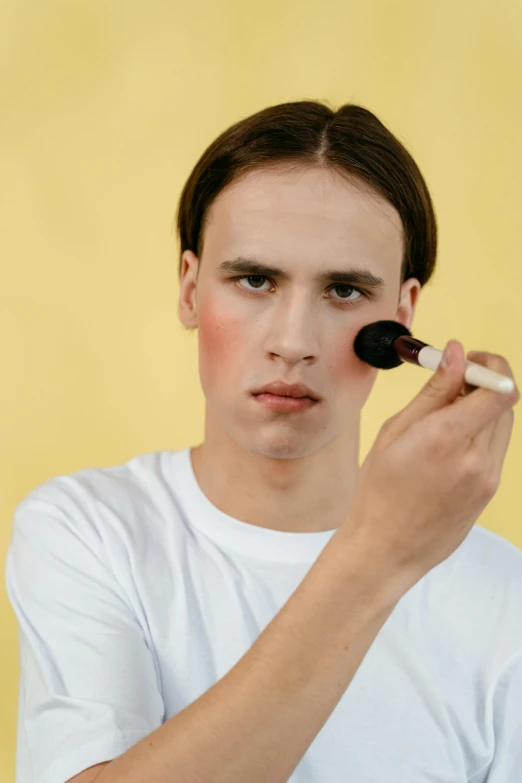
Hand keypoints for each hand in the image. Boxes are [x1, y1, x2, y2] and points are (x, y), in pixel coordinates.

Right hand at [342, 340, 519, 587]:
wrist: (386, 547)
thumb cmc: (379, 490)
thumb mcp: (395, 431)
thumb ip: (433, 391)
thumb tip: (455, 353)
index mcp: (446, 438)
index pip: (500, 389)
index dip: (491, 366)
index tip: (470, 361)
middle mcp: (476, 459)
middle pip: (505, 403)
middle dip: (484, 384)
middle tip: (454, 384)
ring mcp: (487, 478)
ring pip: (503, 426)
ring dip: (483, 410)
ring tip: (448, 418)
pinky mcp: (490, 492)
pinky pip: (496, 450)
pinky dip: (480, 436)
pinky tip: (450, 446)